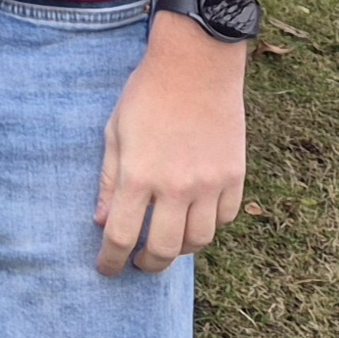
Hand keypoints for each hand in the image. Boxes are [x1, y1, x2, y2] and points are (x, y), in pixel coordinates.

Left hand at [95, 19, 247, 275]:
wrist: (196, 66)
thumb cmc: (146, 95)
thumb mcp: (115, 133)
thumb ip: (110, 181)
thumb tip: (103, 222)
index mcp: (139, 175)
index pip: (122, 236)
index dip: (112, 260)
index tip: (107, 270)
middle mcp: (177, 187)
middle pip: (165, 249)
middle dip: (148, 264)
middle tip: (139, 263)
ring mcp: (210, 184)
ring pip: (199, 240)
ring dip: (180, 249)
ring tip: (167, 243)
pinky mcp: (235, 177)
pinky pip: (224, 219)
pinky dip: (208, 226)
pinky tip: (194, 219)